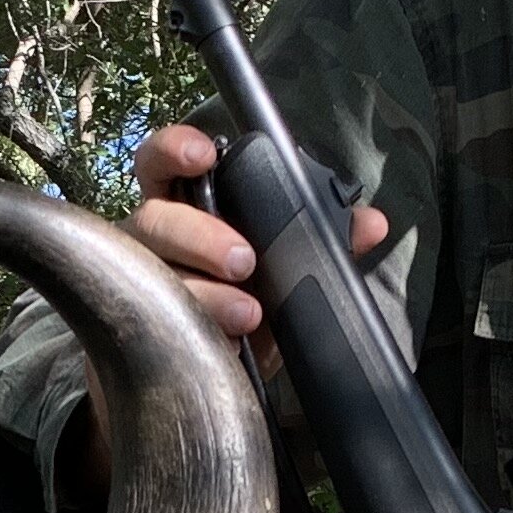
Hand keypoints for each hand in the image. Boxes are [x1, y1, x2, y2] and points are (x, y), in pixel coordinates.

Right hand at [125, 122, 386, 341]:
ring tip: (248, 315)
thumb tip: (371, 223)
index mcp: (184, 205)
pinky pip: (156, 326)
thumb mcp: (288, 265)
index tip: (203, 155)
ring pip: (154, 275)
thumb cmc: (250, 296)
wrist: (230, 364)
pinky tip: (227, 346)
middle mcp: (155, 238)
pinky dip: (197, 332)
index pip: (160, 162)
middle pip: (155, 218)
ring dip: (204, 293)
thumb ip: (325, 238)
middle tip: (244, 260)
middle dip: (199, 235)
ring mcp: (141, 283)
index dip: (175, 149)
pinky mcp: (143, 329)